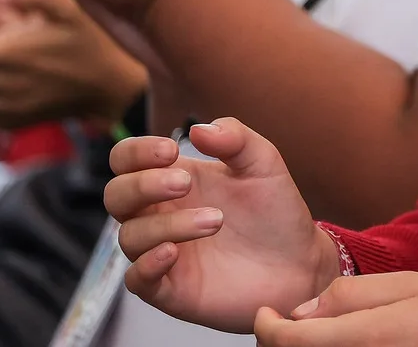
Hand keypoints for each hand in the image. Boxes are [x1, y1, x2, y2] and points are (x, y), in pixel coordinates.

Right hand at [107, 118, 339, 331]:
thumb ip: (235, 138)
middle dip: (143, 185)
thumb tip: (199, 128)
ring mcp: (163, 252)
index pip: (127, 161)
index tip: (171, 151)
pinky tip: (173, 253)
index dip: (136, 152)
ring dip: (167, 224)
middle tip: (185, 182)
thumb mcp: (263, 164)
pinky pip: (136, 280)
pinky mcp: (171, 289)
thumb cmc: (276, 212)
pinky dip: (146, 265)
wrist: (301, 263)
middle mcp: (160, 215)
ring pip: (130, 236)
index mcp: (174, 180)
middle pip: (116, 196)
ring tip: (216, 221)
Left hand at [252, 272, 417, 345]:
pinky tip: (339, 342)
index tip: (266, 312)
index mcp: (364, 337)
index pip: (287, 342)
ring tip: (312, 331)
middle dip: (280, 341)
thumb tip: (303, 310)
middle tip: (284, 321)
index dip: (264, 326)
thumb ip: (352, 295)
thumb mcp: (409, 285)